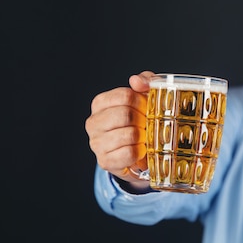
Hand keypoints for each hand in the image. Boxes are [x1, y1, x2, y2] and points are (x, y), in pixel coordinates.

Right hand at [85, 71, 153, 189]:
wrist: (136, 152)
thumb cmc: (140, 120)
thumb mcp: (145, 96)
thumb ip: (145, 81)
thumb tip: (136, 81)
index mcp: (100, 103)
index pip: (125, 96)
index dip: (142, 102)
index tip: (148, 108)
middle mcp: (94, 122)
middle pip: (126, 114)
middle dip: (143, 120)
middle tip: (148, 124)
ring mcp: (96, 143)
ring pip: (129, 135)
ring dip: (143, 137)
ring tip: (145, 137)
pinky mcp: (105, 161)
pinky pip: (129, 154)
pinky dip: (140, 152)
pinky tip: (140, 150)